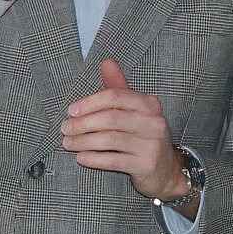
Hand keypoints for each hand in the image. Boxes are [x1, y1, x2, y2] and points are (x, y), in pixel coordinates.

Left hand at [62, 60, 186, 202]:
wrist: (167, 170)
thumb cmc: (143, 136)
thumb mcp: (135, 111)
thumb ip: (119, 88)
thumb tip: (107, 62)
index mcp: (149, 104)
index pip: (114, 96)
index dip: (89, 103)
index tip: (71, 111)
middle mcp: (154, 122)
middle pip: (110, 118)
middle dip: (83, 123)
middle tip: (65, 128)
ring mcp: (152, 144)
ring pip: (109, 139)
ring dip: (83, 141)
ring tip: (68, 143)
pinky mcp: (147, 165)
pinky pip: (113, 160)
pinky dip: (93, 159)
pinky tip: (81, 157)